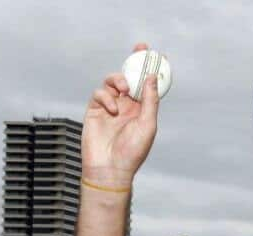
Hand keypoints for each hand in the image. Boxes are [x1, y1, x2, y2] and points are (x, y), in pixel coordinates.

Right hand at [82, 42, 161, 187]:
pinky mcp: (95, 111)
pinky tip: (112, 110)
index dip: (151, 69)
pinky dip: (106, 97)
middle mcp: (126, 106)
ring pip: (112, 82)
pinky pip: (99, 94)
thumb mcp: (147, 124)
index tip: (157, 55)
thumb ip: (149, 100)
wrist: (109, 169)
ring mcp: (110, 108)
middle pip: (129, 78)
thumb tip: (152, 76)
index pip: (146, 84)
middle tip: (140, 50)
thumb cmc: (132, 152)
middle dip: (134, 62)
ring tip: (123, 88)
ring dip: (118, 79)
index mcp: (141, 110)